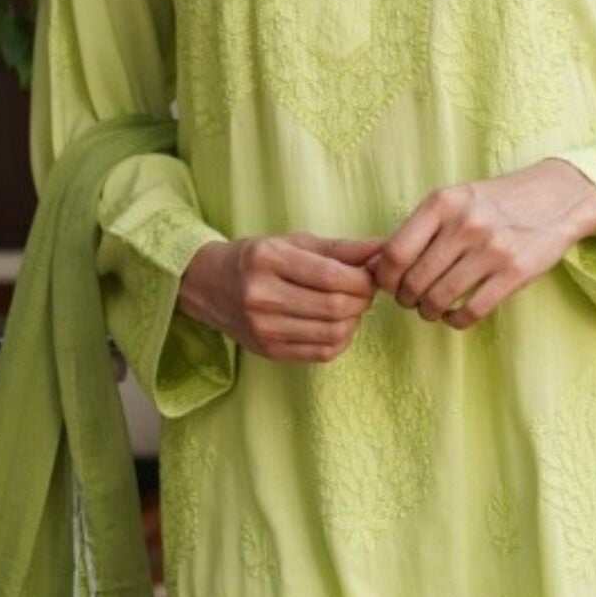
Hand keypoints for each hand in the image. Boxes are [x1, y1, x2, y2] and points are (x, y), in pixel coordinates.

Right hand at [178, 232, 383, 361]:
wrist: (210, 285)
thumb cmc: (259, 258)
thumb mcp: (294, 243)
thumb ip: (341, 248)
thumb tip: (385, 250)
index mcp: (268, 260)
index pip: (332, 276)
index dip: (363, 279)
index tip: (369, 275)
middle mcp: (261, 296)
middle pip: (335, 307)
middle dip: (362, 300)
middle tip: (364, 291)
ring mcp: (263, 328)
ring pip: (333, 333)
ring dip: (354, 321)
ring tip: (350, 307)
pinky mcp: (268, 351)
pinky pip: (322, 353)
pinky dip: (341, 340)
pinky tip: (338, 325)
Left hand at [371, 158, 595, 326]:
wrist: (555, 197)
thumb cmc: (493, 203)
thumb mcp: (453, 201)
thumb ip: (415, 230)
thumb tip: (369, 266)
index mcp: (443, 202)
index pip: (394, 252)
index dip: (385, 278)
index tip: (390, 284)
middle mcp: (465, 224)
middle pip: (413, 281)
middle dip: (406, 299)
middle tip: (411, 300)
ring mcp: (492, 248)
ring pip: (439, 299)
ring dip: (428, 312)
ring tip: (431, 309)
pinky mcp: (515, 272)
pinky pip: (471, 311)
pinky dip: (456, 321)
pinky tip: (455, 316)